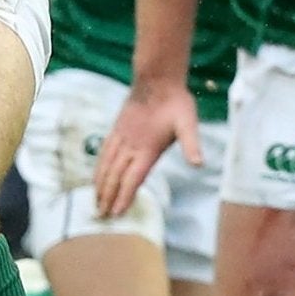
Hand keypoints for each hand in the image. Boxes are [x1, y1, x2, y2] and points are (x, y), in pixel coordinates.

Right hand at [92, 79, 201, 217]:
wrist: (157, 79)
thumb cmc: (176, 103)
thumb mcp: (188, 123)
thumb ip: (192, 144)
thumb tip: (199, 163)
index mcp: (147, 148)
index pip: (132, 178)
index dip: (124, 196)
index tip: (116, 212)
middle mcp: (130, 145)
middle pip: (115, 176)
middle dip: (107, 197)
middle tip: (101, 215)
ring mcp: (121, 137)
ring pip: (106, 165)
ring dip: (100, 185)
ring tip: (95, 201)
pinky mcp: (116, 130)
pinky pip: (104, 152)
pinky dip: (98, 167)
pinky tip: (96, 175)